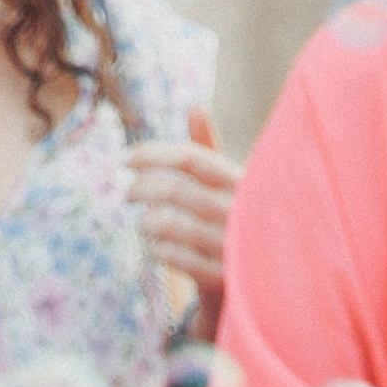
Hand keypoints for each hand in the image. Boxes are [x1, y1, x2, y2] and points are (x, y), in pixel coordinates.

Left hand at [127, 109, 239, 336]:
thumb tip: (195, 106)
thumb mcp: (228, 185)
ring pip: (174, 226)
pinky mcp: (224, 278)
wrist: (260, 279)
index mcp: (241, 181)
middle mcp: (240, 210)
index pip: (191, 158)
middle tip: (126, 193)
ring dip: (149, 223)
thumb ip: (209, 150)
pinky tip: (155, 248)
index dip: (154, 155)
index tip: (125, 158)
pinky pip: (180, 260)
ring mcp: (233, 246)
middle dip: (143, 188)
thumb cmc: (236, 222)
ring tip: (144, 224)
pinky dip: (160, 251)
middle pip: (177, 190)